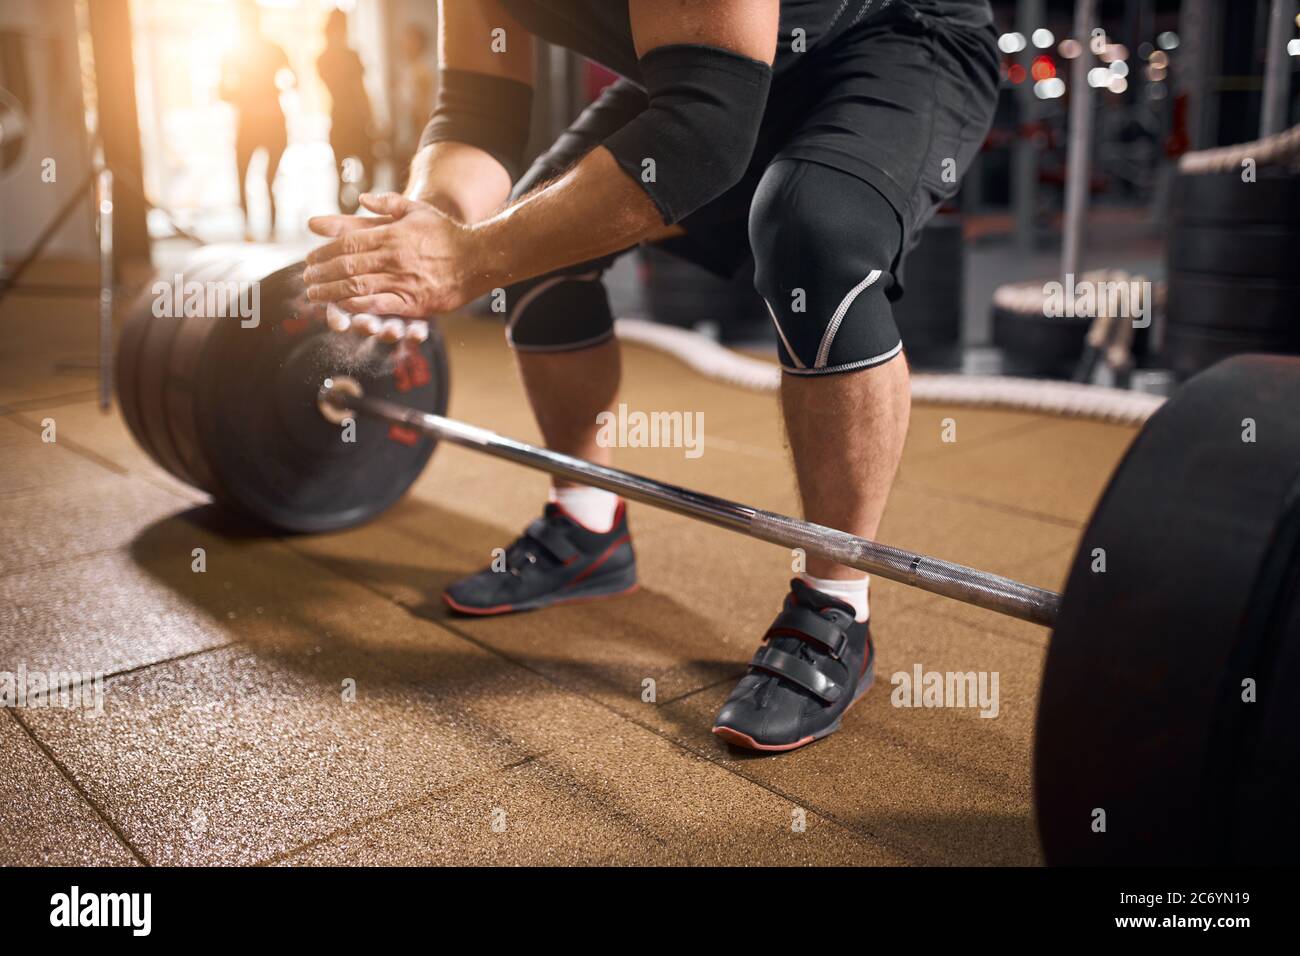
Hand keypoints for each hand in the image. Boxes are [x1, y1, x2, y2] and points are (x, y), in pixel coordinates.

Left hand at [303, 192, 481, 316]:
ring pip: (357, 286)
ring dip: (330, 292)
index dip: (325, 252)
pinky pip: (377, 305)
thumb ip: (389, 203)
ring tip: (314, 295)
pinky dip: (356, 306)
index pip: (348, 243)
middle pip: (347, 265)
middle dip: (321, 273)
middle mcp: (394, 257)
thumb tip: (363, 198)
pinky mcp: (413, 302)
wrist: (478, 258)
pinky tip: (341, 307)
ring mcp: (403, 281)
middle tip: (306, 279)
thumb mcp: (417, 210)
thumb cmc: (446, 234)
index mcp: (392, 234)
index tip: (310, 259)